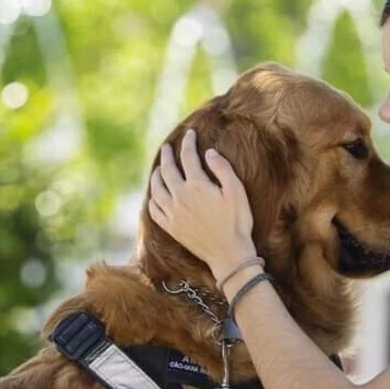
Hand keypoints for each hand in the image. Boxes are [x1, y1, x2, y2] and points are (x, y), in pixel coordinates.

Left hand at [148, 128, 256, 280]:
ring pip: (156, 188)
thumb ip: (222, 169)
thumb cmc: (237, 222)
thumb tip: (208, 153)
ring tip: (158, 169)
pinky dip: (153, 198)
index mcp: (197, 185)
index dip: (188, 143)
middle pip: (167, 170)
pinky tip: (156, 196)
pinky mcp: (170, 227)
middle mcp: (180, 197)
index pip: (188, 157)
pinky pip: (154, 209)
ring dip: (156, 175)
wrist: (228, 254)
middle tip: (167, 147)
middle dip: (167, 155)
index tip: (190, 134)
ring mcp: (172, 213)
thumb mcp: (237, 191)